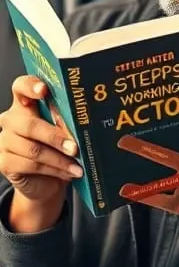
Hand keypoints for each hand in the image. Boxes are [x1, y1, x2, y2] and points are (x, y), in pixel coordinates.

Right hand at [0, 77, 81, 230]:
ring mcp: (4, 142)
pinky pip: (31, 165)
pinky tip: (69, 172)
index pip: (20, 87)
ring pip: (33, 149)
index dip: (30, 86)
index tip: (44, 90)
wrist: (46, 180)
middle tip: (75, 148)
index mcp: (25, 105)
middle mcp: (11, 120)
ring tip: (78, 165)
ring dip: (59, 158)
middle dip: (56, 137)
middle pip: (30, 125)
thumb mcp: (64, 131)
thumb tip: (82, 122)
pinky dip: (54, 169)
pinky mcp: (3, 162)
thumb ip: (66, 122)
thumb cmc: (58, 149)